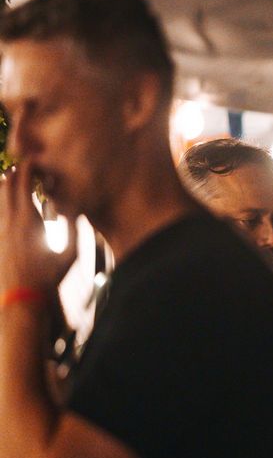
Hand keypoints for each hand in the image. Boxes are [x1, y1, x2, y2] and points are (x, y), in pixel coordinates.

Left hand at [0, 164, 76, 294]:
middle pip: (6, 184)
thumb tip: (80, 212)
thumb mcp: (70, 256)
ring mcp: (1, 227)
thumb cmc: (49, 277)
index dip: (28, 168)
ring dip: (9, 185)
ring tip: (22, 181)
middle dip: (17, 172)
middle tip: (30, 167)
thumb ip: (75, 232)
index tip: (37, 161)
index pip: (22, 183)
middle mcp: (10, 220)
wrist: (22, 295)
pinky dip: (6, 200)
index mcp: (28, 220)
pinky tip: (16, 202)